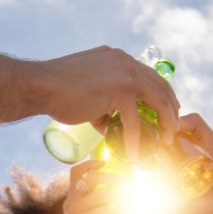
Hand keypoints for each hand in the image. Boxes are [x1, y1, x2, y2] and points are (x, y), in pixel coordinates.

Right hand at [41, 46, 179, 161]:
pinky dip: (135, 140)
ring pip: (157, 102)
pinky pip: (134, 120)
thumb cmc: (56, 91)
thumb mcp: (87, 91)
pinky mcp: (121, 89)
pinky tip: (134, 154)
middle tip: (172, 129)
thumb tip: (110, 123)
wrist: (40, 86)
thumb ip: (103, 103)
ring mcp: (125, 73)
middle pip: (160, 86)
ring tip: (164, 143)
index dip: (160, 94)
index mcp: (118, 58)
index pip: (149, 75)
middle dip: (170, 109)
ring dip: (164, 124)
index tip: (165, 111)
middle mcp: (125, 61)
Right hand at [62, 161, 126, 213]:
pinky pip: (104, 211)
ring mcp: (74, 213)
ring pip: (102, 195)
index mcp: (72, 199)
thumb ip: (100, 208)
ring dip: (121, 196)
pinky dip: (121, 213)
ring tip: (135, 202)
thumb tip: (122, 195)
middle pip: (93, 179)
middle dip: (114, 179)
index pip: (76, 172)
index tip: (106, 163)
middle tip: (131, 186)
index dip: (91, 163)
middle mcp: (70, 202)